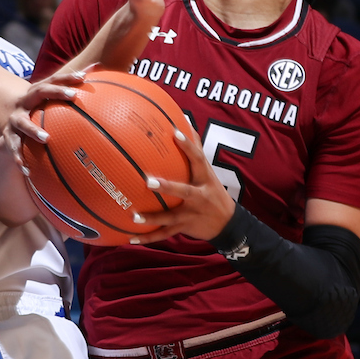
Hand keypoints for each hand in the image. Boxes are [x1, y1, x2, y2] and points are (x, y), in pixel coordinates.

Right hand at [2, 69, 90, 158]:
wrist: (5, 117)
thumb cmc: (35, 110)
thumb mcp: (46, 102)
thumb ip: (69, 94)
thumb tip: (97, 74)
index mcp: (36, 92)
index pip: (54, 80)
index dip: (68, 77)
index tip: (83, 77)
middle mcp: (25, 102)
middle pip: (40, 92)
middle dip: (56, 92)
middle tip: (73, 96)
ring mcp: (15, 119)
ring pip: (24, 123)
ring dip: (34, 130)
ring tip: (46, 138)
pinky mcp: (8, 135)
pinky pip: (13, 147)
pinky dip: (19, 158)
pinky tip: (27, 171)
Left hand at [127, 125, 234, 243]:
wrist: (229, 224)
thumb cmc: (213, 191)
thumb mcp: (208, 171)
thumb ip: (196, 147)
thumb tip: (185, 119)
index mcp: (204, 178)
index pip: (198, 158)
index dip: (188, 146)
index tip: (174, 132)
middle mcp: (199, 196)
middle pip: (184, 191)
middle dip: (168, 187)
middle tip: (148, 182)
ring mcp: (192, 214)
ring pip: (171, 217)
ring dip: (153, 218)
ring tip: (134, 217)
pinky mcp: (185, 228)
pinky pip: (165, 234)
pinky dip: (148, 237)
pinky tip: (131, 238)